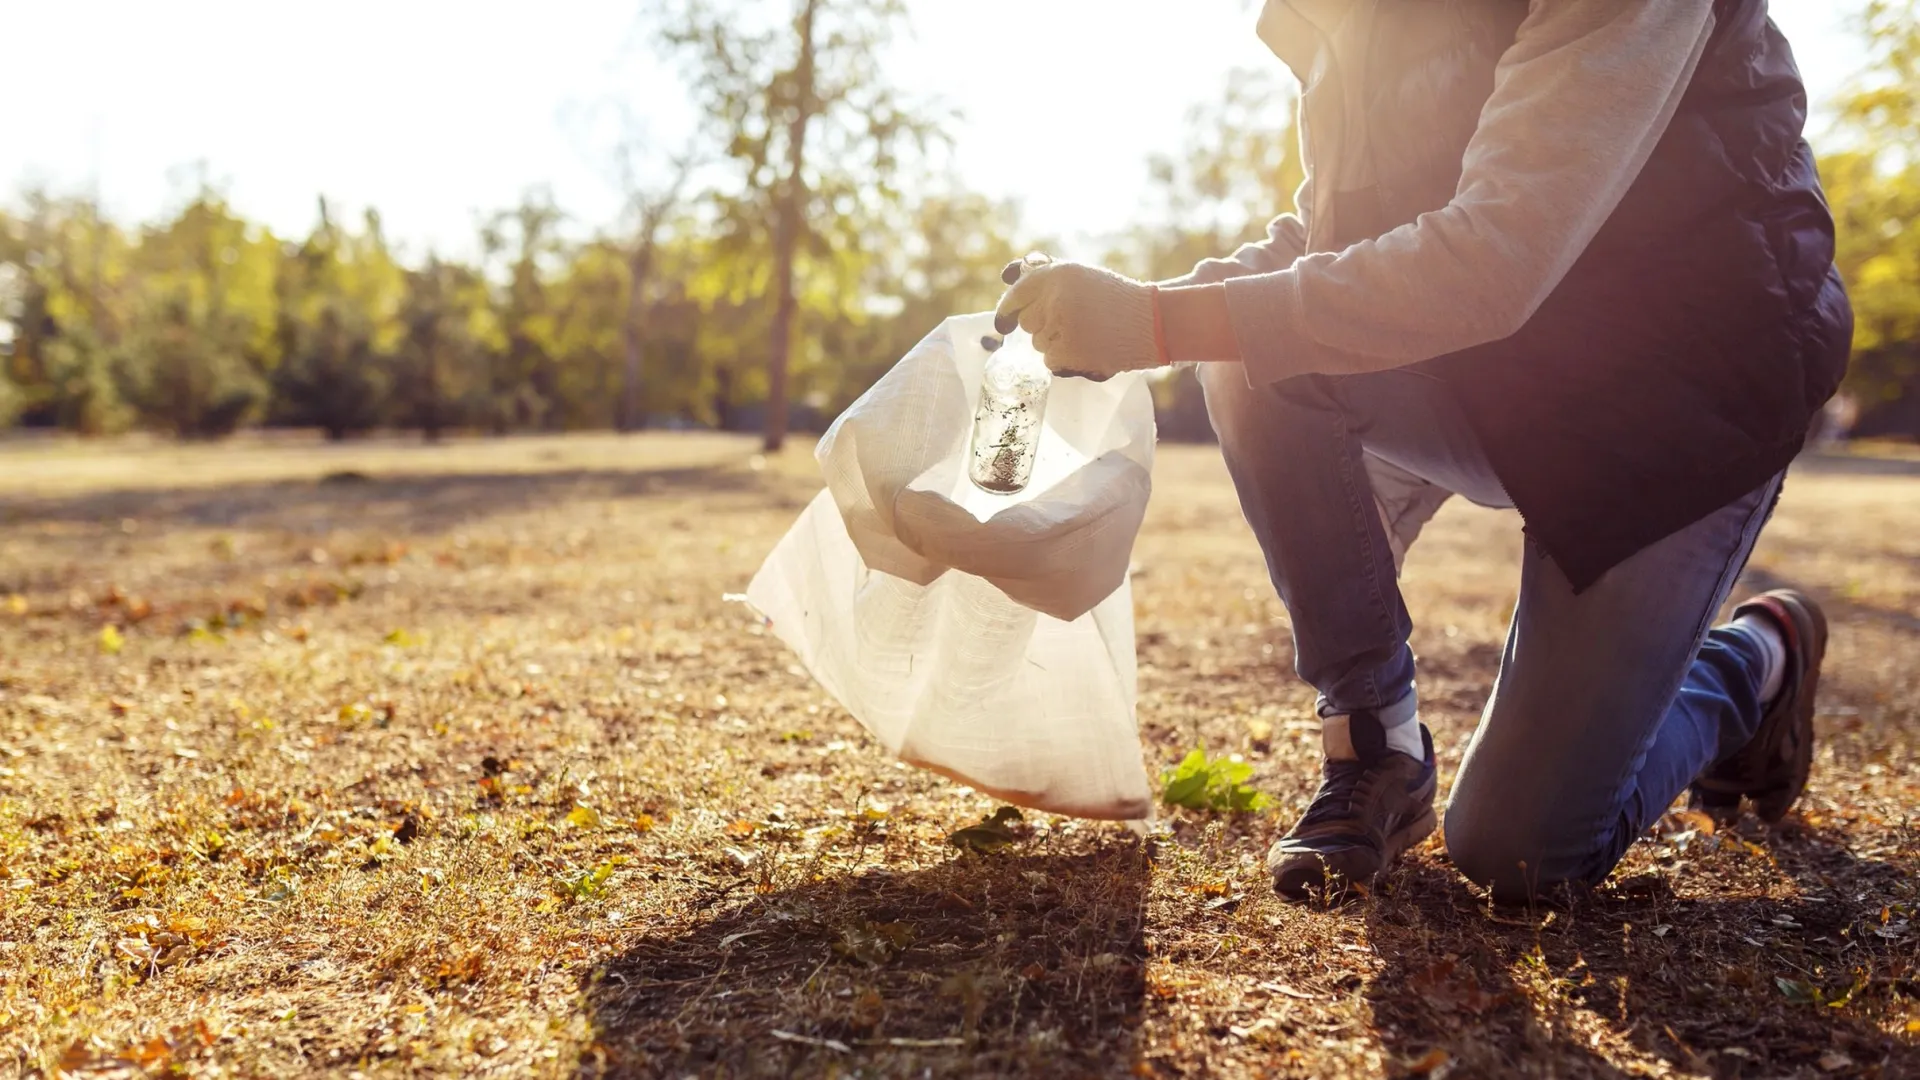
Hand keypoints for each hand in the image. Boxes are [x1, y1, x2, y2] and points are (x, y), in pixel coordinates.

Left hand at [992, 255, 1166, 380]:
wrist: (1153, 321)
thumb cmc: (1117, 299)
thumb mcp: (1082, 277)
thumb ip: (1046, 278)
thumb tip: (1007, 274)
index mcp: (1058, 274)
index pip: (1017, 293)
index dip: (1008, 309)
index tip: (1005, 321)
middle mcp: (1055, 297)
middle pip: (1026, 322)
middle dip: (1042, 326)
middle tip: (1071, 323)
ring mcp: (1061, 325)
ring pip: (1038, 343)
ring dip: (1055, 343)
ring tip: (1087, 335)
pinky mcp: (1068, 351)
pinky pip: (1050, 361)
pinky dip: (1065, 360)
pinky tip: (1088, 349)